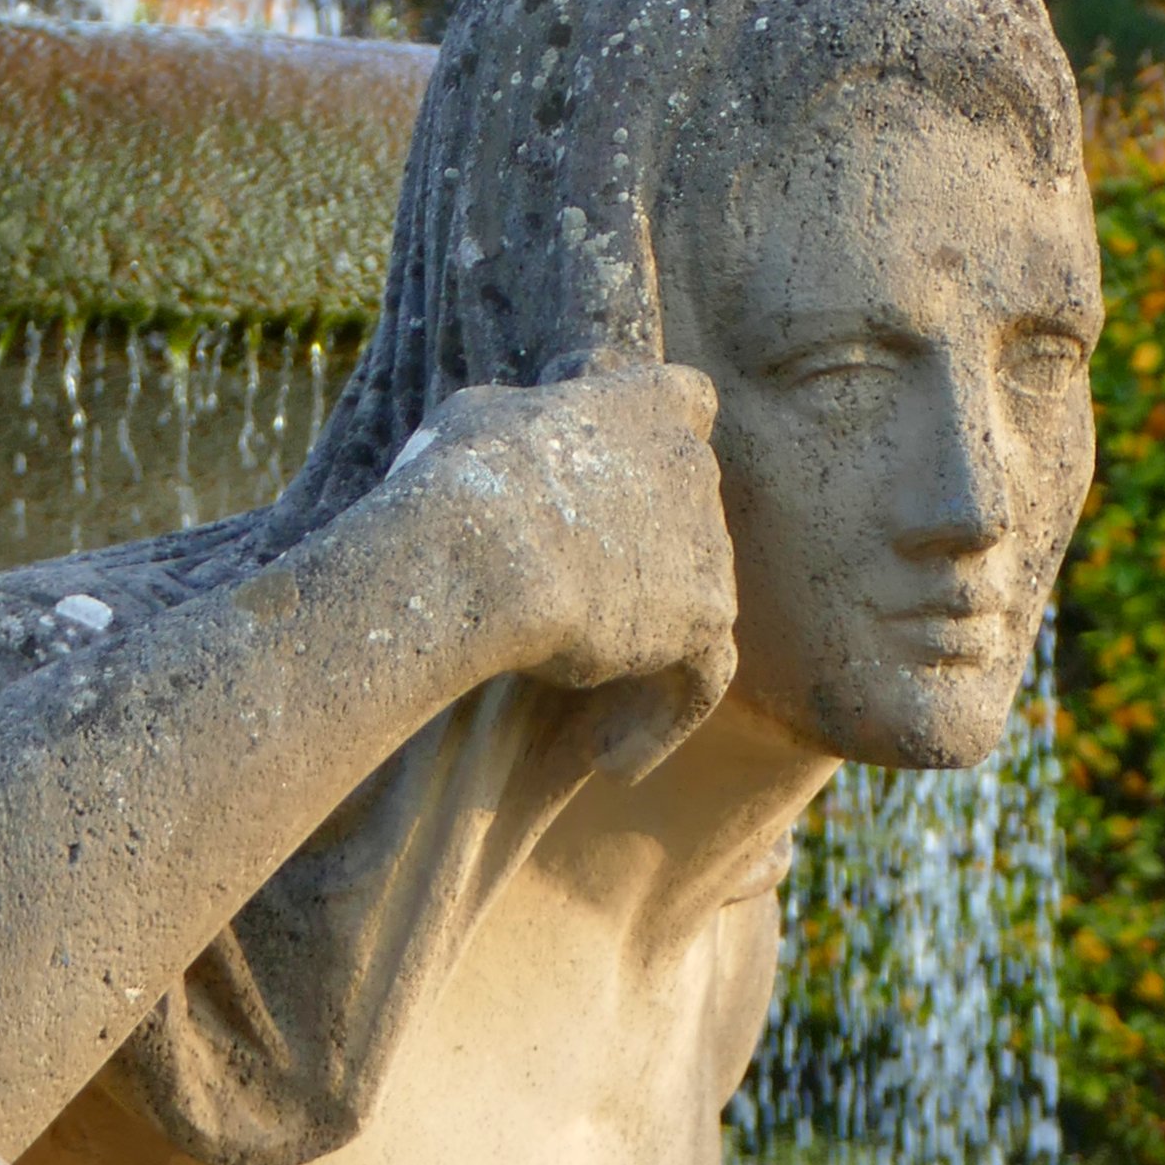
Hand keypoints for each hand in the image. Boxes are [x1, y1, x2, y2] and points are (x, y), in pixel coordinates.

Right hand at [349, 367, 737, 746]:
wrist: (482, 552)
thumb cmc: (456, 486)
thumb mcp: (469, 424)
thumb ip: (507, 428)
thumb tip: (495, 438)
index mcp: (644, 401)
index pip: (689, 404)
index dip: (664, 451)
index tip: (637, 493)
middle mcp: (692, 463)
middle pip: (691, 521)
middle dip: (653, 576)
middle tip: (598, 639)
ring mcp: (708, 539)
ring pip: (698, 608)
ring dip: (653, 666)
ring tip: (597, 730)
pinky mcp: (707, 614)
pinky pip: (702, 679)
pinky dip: (663, 723)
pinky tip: (615, 763)